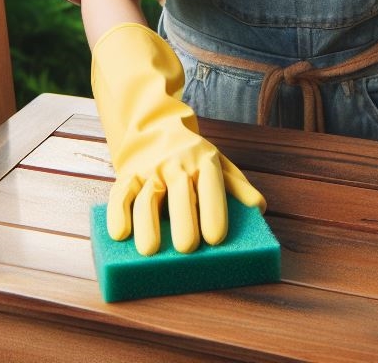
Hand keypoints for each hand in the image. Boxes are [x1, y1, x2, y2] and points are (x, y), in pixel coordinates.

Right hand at [91, 23, 265, 254]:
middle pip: (179, 192)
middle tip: (186, 248)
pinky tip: (120, 234)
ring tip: (150, 250)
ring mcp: (150, 170)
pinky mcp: (127, 176)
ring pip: (146, 197)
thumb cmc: (193, 157)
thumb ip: (238, 187)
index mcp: (204, 161)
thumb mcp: (218, 163)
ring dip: (147, 223)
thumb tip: (260, 208)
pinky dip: (118, 213)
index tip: (215, 239)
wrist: (154, 127)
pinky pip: (120, 194)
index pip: (210, 184)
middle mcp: (176, 163)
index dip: (213, 210)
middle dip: (183, 220)